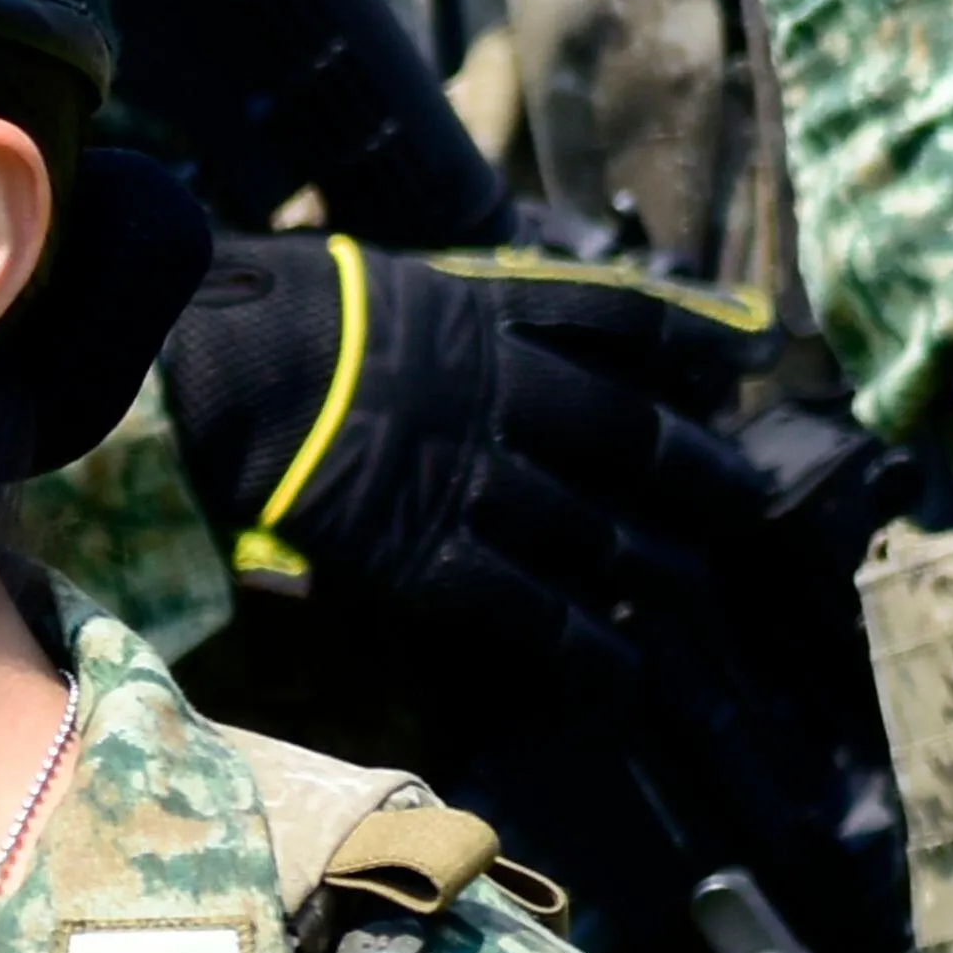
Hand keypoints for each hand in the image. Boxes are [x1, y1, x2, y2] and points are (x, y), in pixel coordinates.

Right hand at [157, 234, 867, 952]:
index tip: (752, 349)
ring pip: (591, 523)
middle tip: (750, 501)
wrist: (200, 374)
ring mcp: (469, 478)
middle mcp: (500, 394)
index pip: (616, 321)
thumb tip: (446, 309)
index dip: (690, 337)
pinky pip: (525, 605)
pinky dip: (581, 643)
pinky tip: (622, 672)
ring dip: (652, 561)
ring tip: (697, 589)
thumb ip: (427, 302)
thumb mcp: (362, 280)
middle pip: (628, 432)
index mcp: (482, 314)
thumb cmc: (257, 319)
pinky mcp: (425, 554)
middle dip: (696, 469)